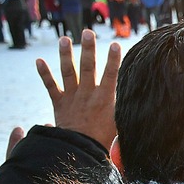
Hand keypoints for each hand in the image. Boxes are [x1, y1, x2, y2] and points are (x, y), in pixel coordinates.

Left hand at [36, 28, 120, 149]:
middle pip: (88, 67)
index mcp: (105, 99)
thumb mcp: (120, 125)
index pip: (111, 75)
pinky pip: (50, 87)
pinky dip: (44, 74)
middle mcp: (87, 95)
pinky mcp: (59, 104)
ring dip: (65, 54)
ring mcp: (72, 98)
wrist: (79, 151)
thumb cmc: (104, 141)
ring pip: (68, 72)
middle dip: (88, 48)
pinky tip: (39, 61)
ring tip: (64, 39)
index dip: (114, 59)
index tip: (116, 45)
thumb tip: (144, 107)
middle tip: (88, 32)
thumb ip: (126, 112)